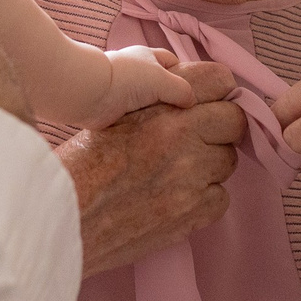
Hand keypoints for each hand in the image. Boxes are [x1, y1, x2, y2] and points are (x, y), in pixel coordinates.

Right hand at [60, 61, 245, 274]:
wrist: (66, 218)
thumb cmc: (84, 164)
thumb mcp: (117, 114)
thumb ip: (160, 97)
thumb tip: (194, 89)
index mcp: (162, 110)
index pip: (220, 82)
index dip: (217, 91)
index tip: (211, 100)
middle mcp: (183, 142)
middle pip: (234, 122)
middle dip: (218, 127)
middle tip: (194, 137)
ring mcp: (192, 181)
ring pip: (227, 161)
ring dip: (209, 163)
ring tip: (175, 170)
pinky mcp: (193, 215)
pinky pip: (221, 198)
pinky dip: (204, 197)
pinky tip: (175, 196)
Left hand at [75, 45, 197, 128]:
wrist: (90, 94)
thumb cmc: (128, 78)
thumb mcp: (163, 79)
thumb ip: (182, 90)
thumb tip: (192, 102)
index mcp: (147, 57)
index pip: (172, 62)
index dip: (185, 74)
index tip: (195, 92)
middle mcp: (137, 72)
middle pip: (161, 84)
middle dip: (171, 97)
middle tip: (186, 114)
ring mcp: (126, 91)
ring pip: (149, 102)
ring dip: (158, 112)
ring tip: (173, 128)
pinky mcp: (117, 109)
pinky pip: (137, 117)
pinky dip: (145, 123)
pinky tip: (154, 133)